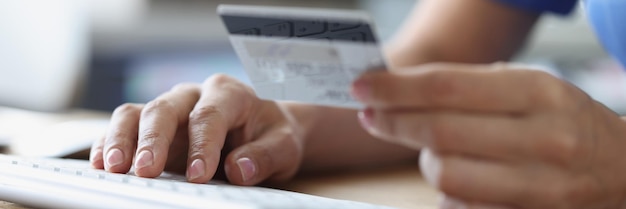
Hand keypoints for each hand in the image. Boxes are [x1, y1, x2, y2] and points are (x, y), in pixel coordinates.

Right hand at [90, 74, 302, 184]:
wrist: (264, 132)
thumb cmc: (271, 135)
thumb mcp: (283, 146)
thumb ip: (265, 155)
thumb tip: (237, 169)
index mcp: (227, 94)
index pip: (208, 115)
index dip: (201, 144)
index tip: (198, 175)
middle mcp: (193, 96)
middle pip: (164, 109)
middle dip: (152, 140)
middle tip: (145, 171)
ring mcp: (170, 111)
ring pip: (136, 114)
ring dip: (121, 140)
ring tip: (113, 167)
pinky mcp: (153, 129)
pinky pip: (125, 129)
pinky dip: (110, 144)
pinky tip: (102, 165)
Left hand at [351, 63, 625, 207]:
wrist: (622, 170)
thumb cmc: (563, 120)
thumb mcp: (529, 87)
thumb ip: (467, 85)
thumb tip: (398, 91)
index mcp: (540, 93)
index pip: (447, 88)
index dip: (396, 89)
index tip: (363, 88)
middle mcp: (544, 140)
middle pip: (439, 133)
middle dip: (392, 122)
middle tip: (371, 115)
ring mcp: (541, 187)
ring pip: (445, 175)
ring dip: (425, 159)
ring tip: (433, 148)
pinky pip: (459, 205)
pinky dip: (446, 189)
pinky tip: (458, 175)